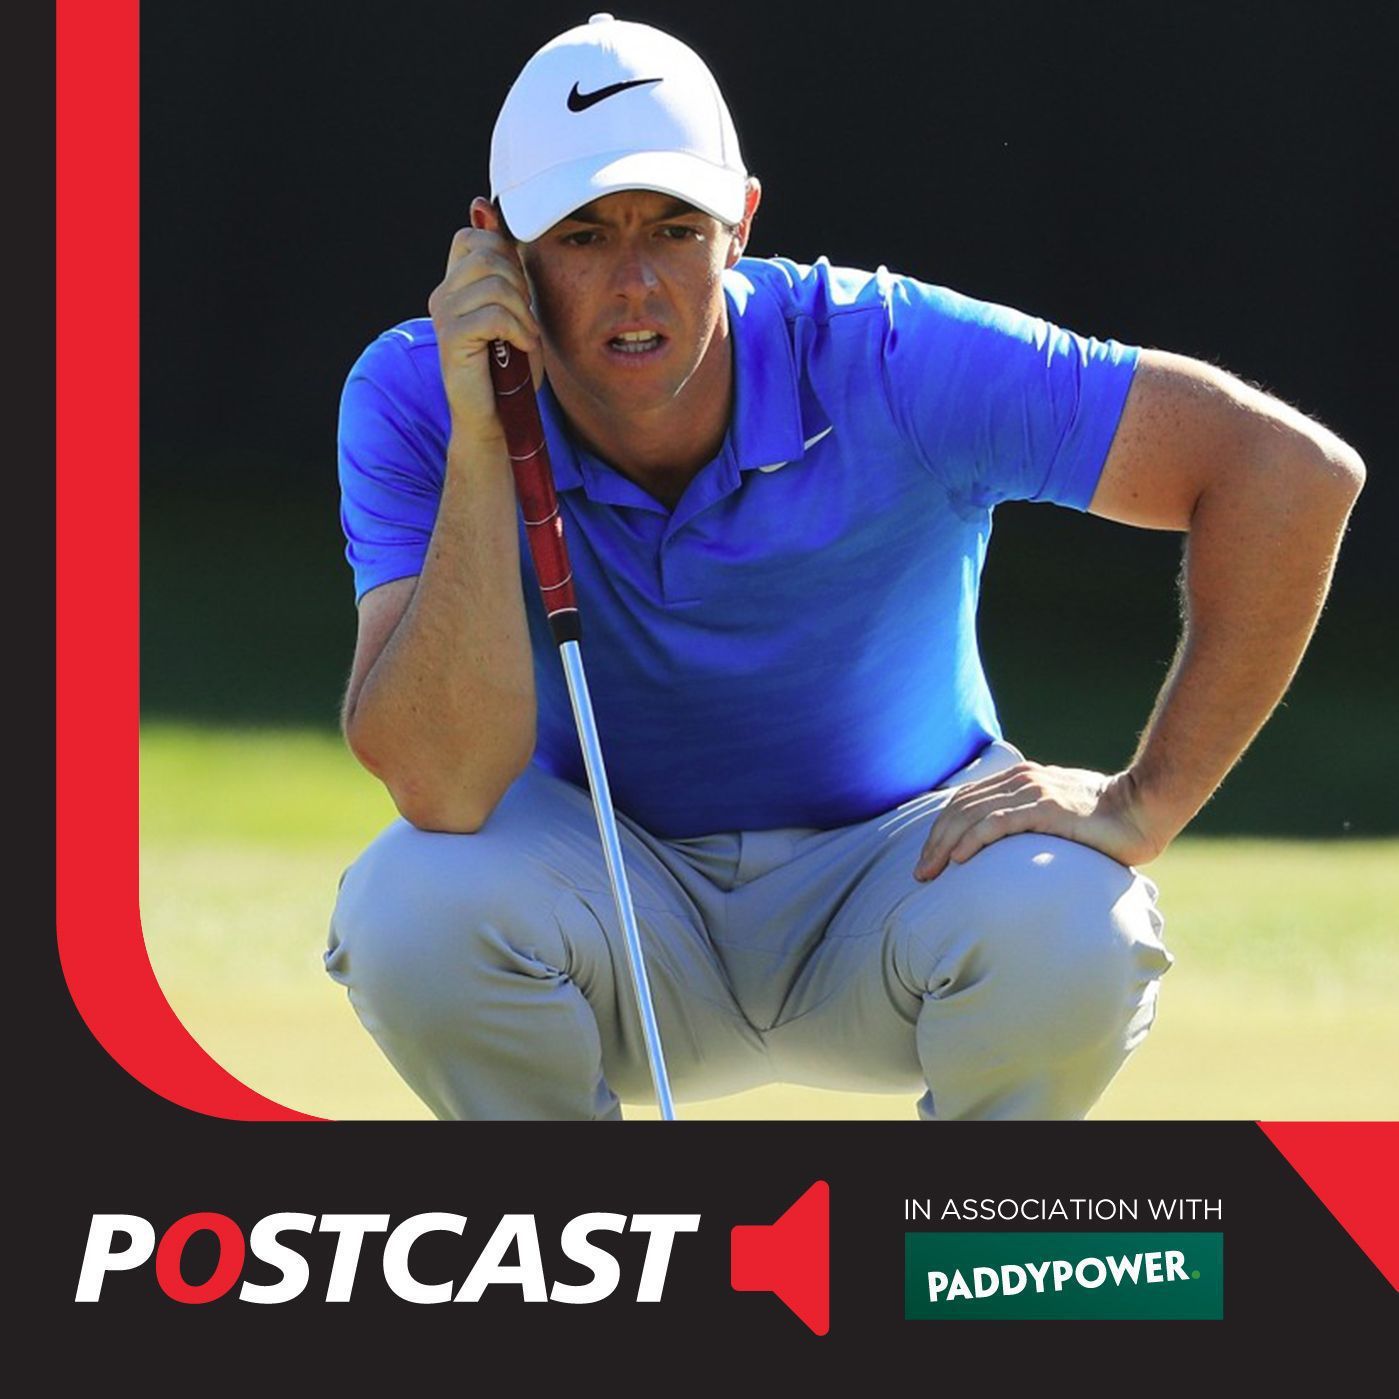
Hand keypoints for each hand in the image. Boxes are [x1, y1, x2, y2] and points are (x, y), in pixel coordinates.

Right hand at [427, 200, 541, 438]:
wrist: (498, 417)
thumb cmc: (511, 369)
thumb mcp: (516, 312)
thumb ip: (506, 270)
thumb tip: (484, 208)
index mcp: (454, 285)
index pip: (473, 238)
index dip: (505, 255)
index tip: (519, 291)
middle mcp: (443, 296)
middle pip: (487, 255)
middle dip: (519, 282)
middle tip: (525, 316)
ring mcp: (444, 316)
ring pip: (494, 284)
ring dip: (522, 310)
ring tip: (525, 336)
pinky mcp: (452, 339)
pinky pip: (493, 315)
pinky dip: (518, 329)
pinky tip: (522, 347)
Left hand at [912, 760, 1166, 880]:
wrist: (1144, 807)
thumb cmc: (1104, 821)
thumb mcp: (1058, 815)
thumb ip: (1032, 823)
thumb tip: (1010, 853)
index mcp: (1020, 780)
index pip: (965, 801)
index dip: (941, 829)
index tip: (928, 860)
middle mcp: (1020, 781)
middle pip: (960, 809)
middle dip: (934, 841)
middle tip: (919, 874)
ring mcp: (1032, 793)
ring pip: (972, 816)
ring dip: (944, 845)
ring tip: (930, 873)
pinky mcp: (1046, 809)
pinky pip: (999, 823)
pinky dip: (973, 840)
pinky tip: (958, 859)